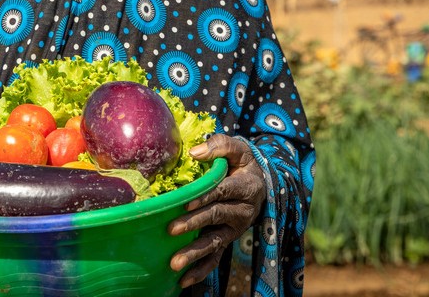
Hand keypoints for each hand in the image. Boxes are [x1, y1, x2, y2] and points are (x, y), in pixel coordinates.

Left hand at [166, 134, 265, 288]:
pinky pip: (216, 258)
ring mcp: (234, 229)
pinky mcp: (227, 240)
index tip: (184, 202)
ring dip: (194, 253)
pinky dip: (201, 271)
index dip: (204, 197)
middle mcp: (242, 211)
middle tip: (171, 230)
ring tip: (174, 263)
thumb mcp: (237, 149)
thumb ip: (219, 146)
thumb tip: (194, 152)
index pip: (222, 192)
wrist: (257, 182)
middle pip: (215, 217)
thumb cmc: (240, 163)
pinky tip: (183, 280)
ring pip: (215, 242)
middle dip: (193, 224)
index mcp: (245, 187)